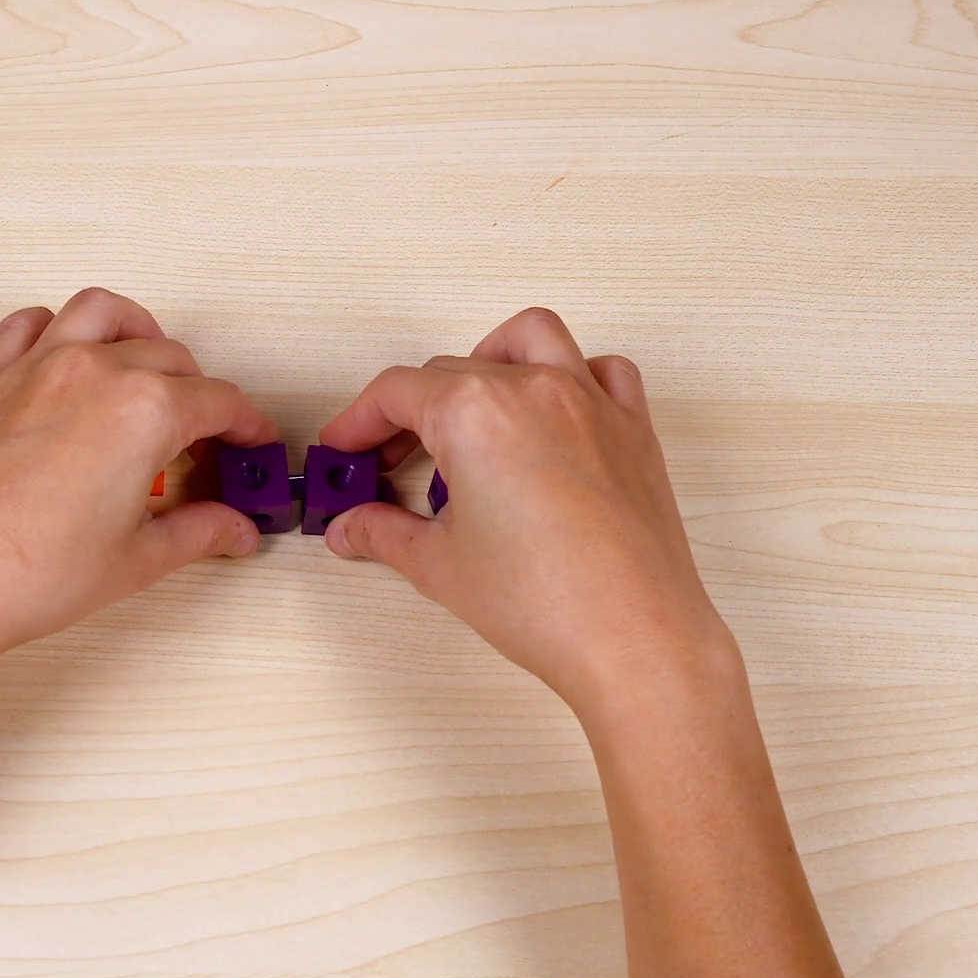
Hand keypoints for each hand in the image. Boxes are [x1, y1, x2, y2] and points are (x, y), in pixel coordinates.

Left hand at [0, 288, 276, 669]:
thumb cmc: (27, 574)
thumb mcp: (136, 560)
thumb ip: (198, 532)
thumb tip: (234, 529)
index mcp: (142, 410)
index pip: (219, 402)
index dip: (246, 427)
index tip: (250, 446)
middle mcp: (92, 372)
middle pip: (171, 357)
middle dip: (200, 394)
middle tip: (204, 443)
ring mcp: (36, 367)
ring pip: (104, 313)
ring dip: (138, 332)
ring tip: (150, 370)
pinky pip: (29, 324)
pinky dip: (57, 328)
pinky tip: (69, 360)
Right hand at [319, 308, 731, 715]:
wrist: (631, 638)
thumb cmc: (547, 602)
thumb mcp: (439, 565)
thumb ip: (384, 532)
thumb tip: (352, 527)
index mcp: (475, 412)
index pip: (396, 392)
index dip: (358, 421)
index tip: (345, 448)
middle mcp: (534, 390)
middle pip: (450, 369)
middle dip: (407, 411)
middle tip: (385, 463)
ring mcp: (590, 402)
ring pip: (530, 338)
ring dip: (487, 358)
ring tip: (467, 409)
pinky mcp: (632, 429)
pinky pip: (602, 370)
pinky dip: (572, 375)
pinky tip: (548, 417)